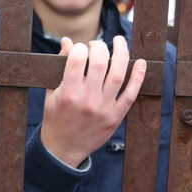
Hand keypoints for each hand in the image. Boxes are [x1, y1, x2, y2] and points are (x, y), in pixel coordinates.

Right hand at [40, 36, 145, 167]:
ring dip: (121, 53)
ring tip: (119, 41)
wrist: (63, 149)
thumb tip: (67, 42)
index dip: (79, 47)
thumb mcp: (51, 93)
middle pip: (99, 62)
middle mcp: (87, 99)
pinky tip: (140, 63)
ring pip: (117, 74)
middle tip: (95, 45)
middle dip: (98, 46)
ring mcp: (103, 108)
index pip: (76, 59)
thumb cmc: (56, 118)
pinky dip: (138, 77)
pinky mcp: (115, 116)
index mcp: (68, 93)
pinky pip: (131, 94)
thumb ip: (60, 67)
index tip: (79, 48)